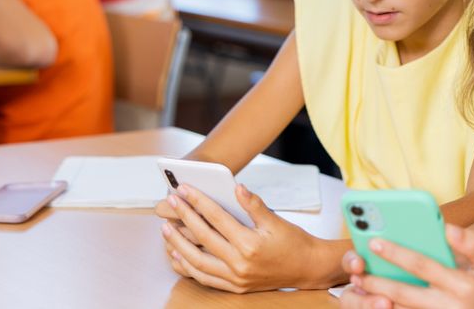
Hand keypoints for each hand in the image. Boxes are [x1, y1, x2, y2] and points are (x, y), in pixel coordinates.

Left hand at [161, 183, 337, 291]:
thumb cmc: (293, 242)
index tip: (184, 190)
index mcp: (250, 244)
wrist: (307, 268)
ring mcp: (236, 278)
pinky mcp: (235, 287)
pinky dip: (188, 267)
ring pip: (197, 261)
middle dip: (184, 217)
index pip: (216, 218)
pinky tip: (177, 255)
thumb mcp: (276, 220)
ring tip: (167, 230)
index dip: (198, 201)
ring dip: (179, 245)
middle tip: (171, 203)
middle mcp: (240, 264)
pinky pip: (205, 278)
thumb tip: (237, 187)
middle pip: (203, 237)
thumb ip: (254, 204)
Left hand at [344, 225, 473, 308]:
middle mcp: (449, 307)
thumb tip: (448, 228)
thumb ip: (471, 243)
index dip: (397, 254)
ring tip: (358, 289)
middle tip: (356, 272)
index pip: (423, 267)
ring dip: (378, 301)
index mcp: (462, 285)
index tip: (375, 241)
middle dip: (378, 282)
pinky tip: (376, 301)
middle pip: (405, 295)